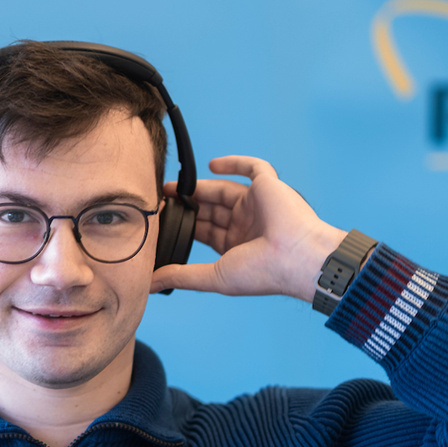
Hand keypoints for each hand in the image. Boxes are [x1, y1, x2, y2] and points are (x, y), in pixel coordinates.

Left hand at [150, 156, 347, 301]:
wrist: (296, 257)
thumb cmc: (262, 272)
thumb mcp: (214, 277)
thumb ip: (182, 276)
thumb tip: (150, 283)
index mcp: (236, 246)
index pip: (204, 231)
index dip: (183, 224)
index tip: (160, 220)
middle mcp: (246, 224)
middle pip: (210, 209)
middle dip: (186, 204)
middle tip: (160, 199)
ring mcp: (257, 204)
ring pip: (223, 189)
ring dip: (199, 187)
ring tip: (172, 187)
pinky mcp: (269, 186)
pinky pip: (252, 168)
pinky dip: (233, 163)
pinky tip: (211, 165)